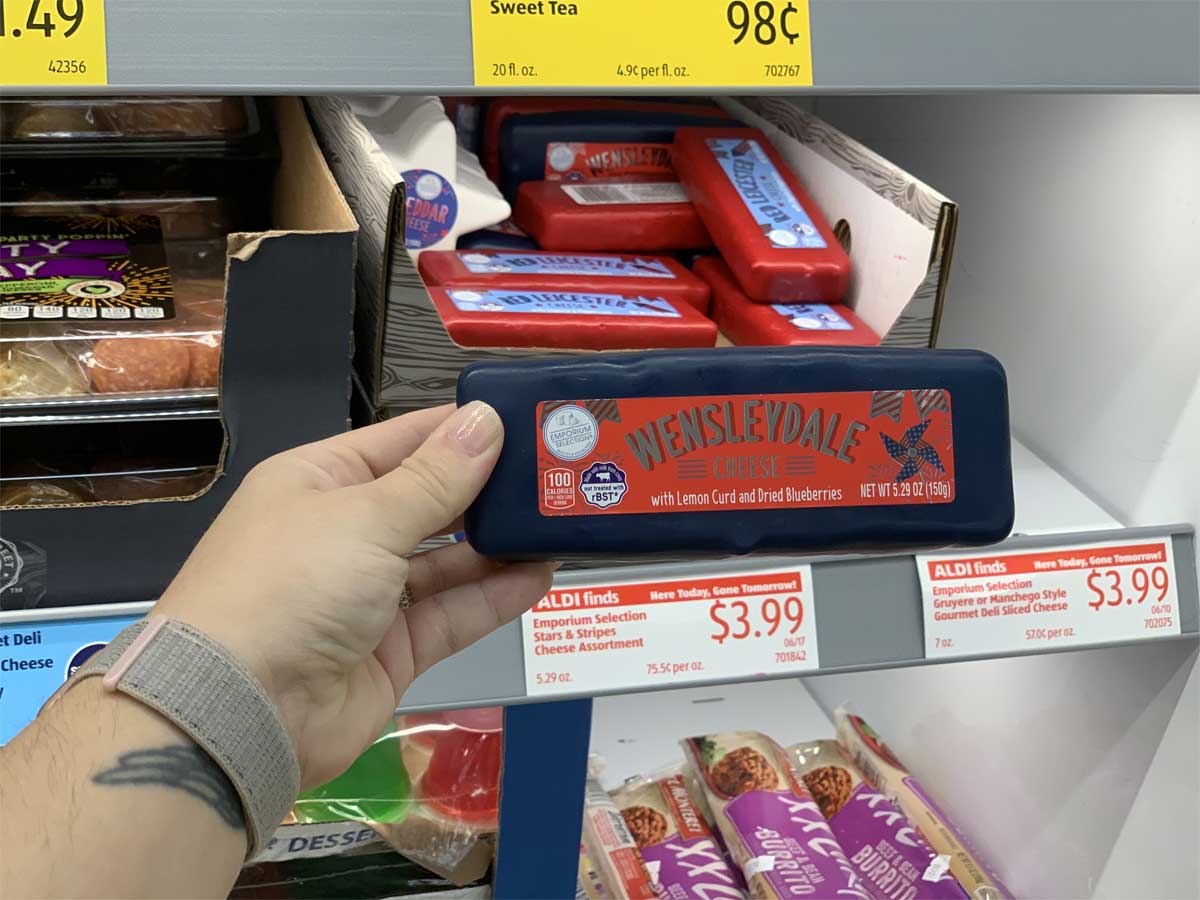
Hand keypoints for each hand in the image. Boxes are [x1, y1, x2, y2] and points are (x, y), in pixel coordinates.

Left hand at [155, 402, 553, 786]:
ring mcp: (368, 595)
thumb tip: (485, 421)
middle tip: (557, 475)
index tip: (527, 420)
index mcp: (321, 481)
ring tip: (557, 524)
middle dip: (488, 490)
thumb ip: (437, 478)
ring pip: (445, 561)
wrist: (241, 710)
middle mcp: (344, 533)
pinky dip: (492, 596)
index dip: (462, 431)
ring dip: (497, 545)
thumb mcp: (367, 516)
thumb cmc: (290, 585)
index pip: (403, 440)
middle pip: (429, 501)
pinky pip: (450, 614)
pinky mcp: (392, 650)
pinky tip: (539, 576)